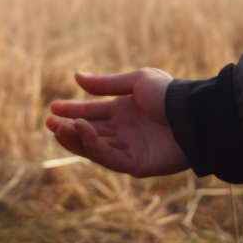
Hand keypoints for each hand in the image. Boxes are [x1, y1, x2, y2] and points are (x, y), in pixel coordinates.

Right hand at [45, 68, 188, 176]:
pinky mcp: (137, 165)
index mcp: (124, 111)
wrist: (193, 114)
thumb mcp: (135, 82)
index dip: (72, 111)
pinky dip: (93, 146)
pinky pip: (109, 158)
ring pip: (95, 147)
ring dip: (75, 138)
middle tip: (49, 122)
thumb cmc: (168, 94)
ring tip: (59, 128)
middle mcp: (125, 131)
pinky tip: (82, 130)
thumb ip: (105, 84)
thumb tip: (76, 77)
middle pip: (90, 132)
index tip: (53, 108)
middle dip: (68, 128)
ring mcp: (130, 149)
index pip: (92, 113)